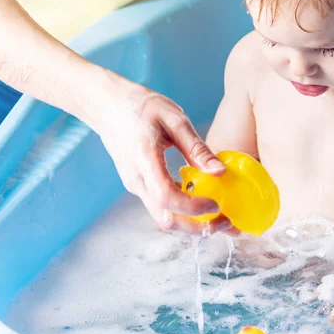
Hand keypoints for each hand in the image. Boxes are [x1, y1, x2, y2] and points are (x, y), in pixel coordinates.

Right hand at [89, 71, 231, 233]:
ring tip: (219, 217)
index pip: (167, 197)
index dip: (194, 207)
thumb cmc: (140, 106)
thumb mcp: (175, 119)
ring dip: (192, 224)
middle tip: (225, 223)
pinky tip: (201, 203)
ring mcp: (135, 185)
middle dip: (197, 228)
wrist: (107, 106)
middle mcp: (137, 180)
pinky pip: (161, 207)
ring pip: (163, 218)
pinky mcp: (139, 186)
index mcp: (144, 159)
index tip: (216, 205)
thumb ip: (196, 148)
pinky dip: (183, 212)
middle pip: (166, 220)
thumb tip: (220, 172)